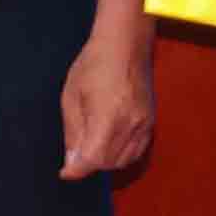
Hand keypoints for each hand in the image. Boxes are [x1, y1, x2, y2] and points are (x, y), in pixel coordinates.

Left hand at [59, 29, 156, 179]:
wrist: (126, 44)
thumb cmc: (93, 65)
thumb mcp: (71, 97)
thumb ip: (73, 132)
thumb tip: (72, 161)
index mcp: (108, 117)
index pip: (93, 159)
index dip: (76, 170)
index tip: (64, 172)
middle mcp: (130, 125)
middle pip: (109, 163)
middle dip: (89, 164)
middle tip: (75, 154)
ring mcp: (144, 124)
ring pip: (125, 160)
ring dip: (106, 160)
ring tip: (92, 147)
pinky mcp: (151, 121)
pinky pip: (138, 150)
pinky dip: (122, 154)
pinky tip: (110, 144)